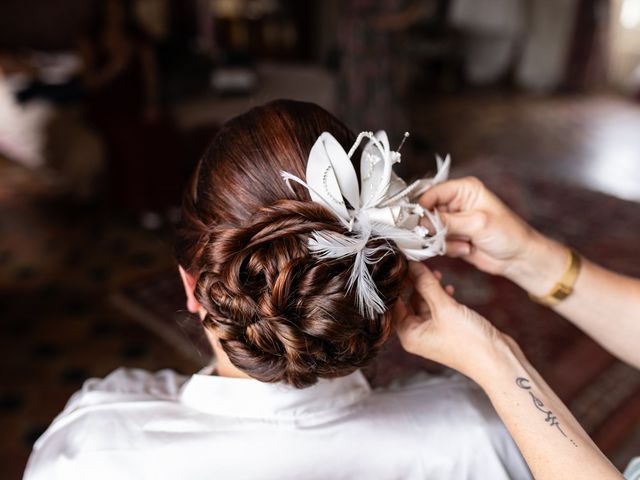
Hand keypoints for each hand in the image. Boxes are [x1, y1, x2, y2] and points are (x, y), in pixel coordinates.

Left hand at [394, 262, 505, 382]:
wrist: (498, 361)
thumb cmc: (469, 342)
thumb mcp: (445, 308)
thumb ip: (426, 284)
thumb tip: (411, 265)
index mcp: (408, 335)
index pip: (394, 303)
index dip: (396, 283)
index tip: (400, 264)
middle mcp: (417, 334)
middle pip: (408, 302)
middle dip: (414, 283)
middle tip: (419, 263)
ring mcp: (432, 332)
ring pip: (424, 302)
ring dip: (429, 288)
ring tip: (436, 272)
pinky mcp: (447, 328)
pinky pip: (438, 307)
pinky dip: (441, 296)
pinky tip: (449, 288)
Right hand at [419, 177, 566, 295]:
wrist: (519, 259)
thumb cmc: (508, 234)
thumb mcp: (477, 224)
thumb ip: (446, 221)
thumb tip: (419, 222)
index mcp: (463, 189)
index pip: (431, 192)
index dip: (420, 206)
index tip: (414, 220)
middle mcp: (455, 203)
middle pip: (427, 211)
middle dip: (431, 226)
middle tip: (437, 236)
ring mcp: (453, 221)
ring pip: (429, 229)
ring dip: (442, 240)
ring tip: (465, 243)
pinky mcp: (452, 237)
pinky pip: (436, 242)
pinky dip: (447, 248)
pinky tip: (466, 249)